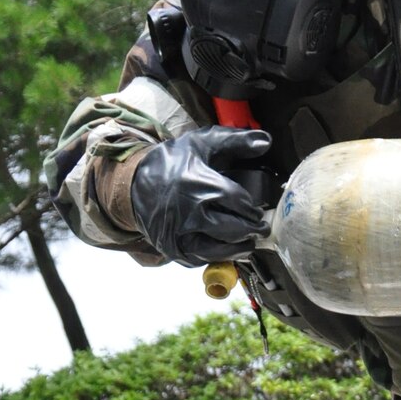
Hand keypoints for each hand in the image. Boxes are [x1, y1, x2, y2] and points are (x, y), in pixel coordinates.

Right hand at [130, 126, 271, 267]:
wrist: (134, 184)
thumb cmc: (172, 163)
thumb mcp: (201, 144)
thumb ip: (236, 140)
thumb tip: (266, 141)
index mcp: (197, 184)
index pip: (237, 202)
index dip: (253, 209)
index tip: (259, 212)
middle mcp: (188, 212)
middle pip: (232, 228)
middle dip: (252, 230)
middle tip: (261, 230)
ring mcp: (179, 234)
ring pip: (219, 249)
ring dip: (240, 248)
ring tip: (250, 243)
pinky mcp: (173, 249)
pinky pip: (202, 259)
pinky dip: (218, 257)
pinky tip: (228, 250)